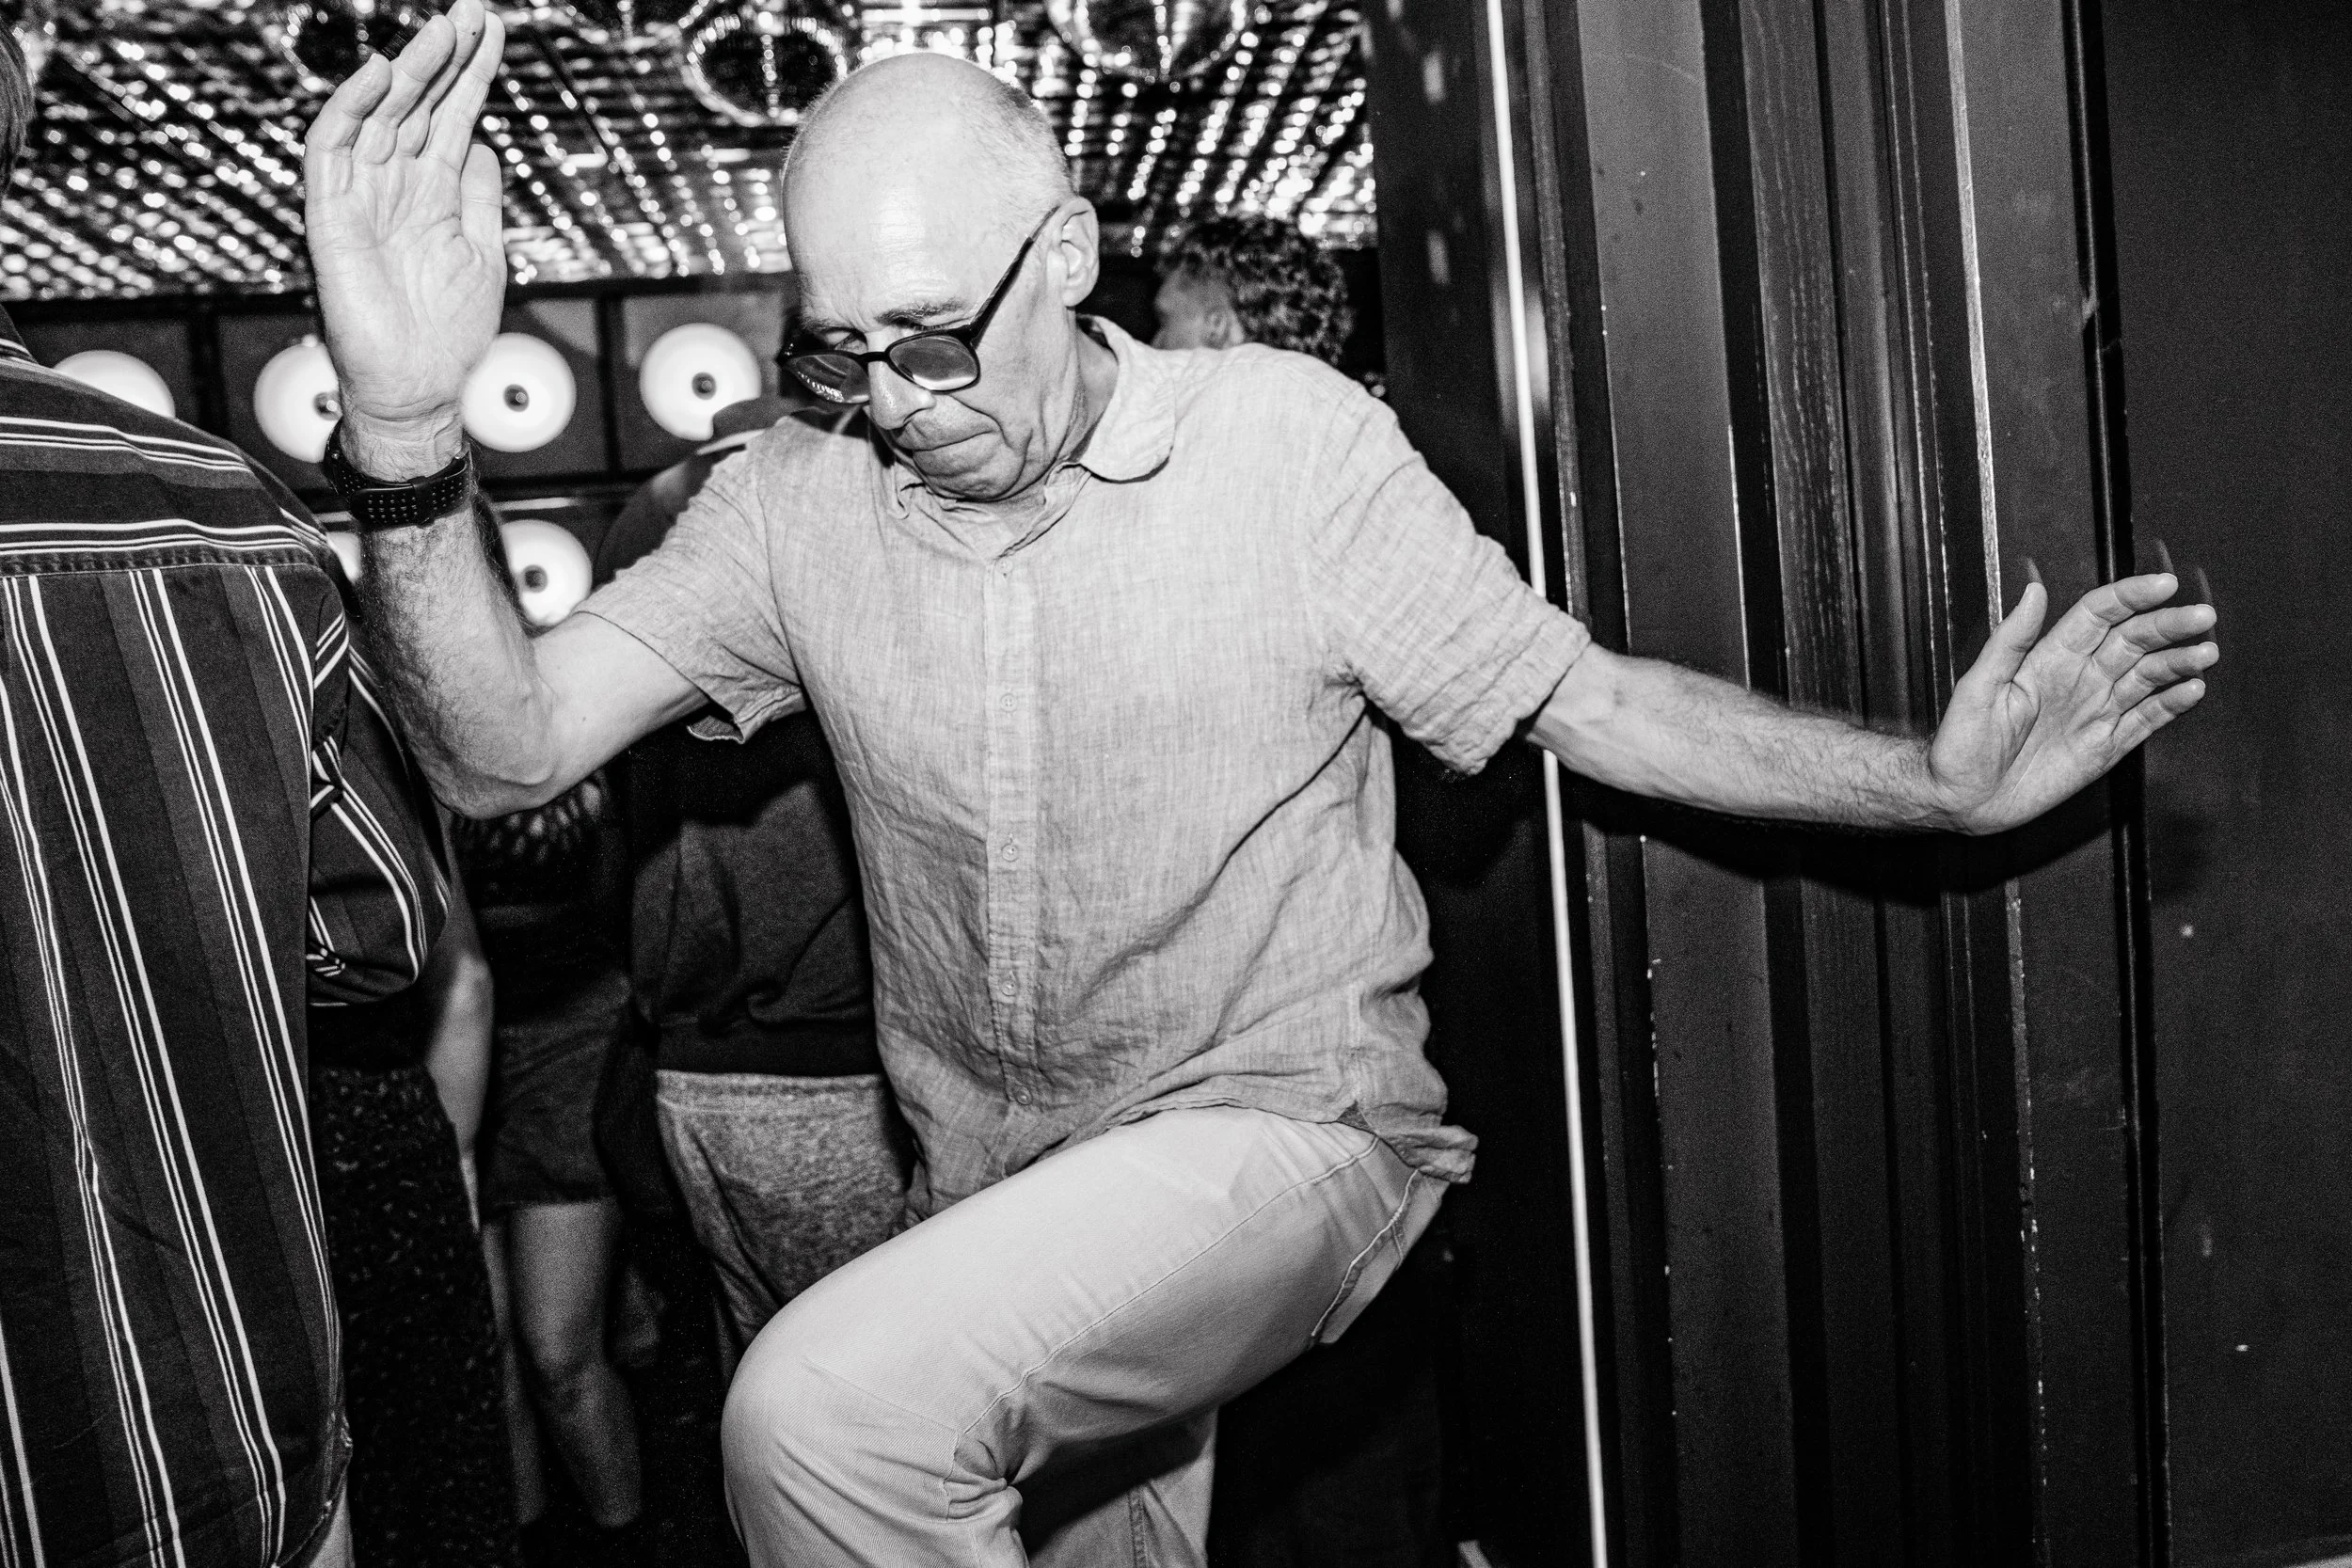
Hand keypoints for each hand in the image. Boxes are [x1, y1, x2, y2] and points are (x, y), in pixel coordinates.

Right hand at [303, 0, 506, 473]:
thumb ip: (478, 197)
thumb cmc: (451, 333)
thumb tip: (480, 141)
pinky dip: (352, 109)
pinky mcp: (331, 216)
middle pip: (416, 104)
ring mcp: (362, 197)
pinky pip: (332, 150)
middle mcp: (394, 186)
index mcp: (432, 193)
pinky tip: (381, 75)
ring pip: (379, 115)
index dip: (471, 76)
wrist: (420, 390)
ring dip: (409, 70)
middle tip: (472, 12)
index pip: (450, 117)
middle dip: (443, 57)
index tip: (494, 34)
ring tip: (444, 30)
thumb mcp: (484, 252)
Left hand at [1928, 570, 2217, 832]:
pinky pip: (2146, 719)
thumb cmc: (1959, 743)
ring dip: (2178, 661)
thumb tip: (2032, 591)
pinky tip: (2193, 689)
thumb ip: (2009, 640)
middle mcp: (2078, 679)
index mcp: (2049, 659)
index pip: (2099, 615)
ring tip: (2206, 652)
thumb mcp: (1978, 686)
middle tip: (2202, 615)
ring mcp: (2095, 711)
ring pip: (2148, 676)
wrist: (1961, 799)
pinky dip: (2172, 704)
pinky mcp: (2105, 746)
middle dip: (2169, 625)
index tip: (2164, 584)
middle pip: (2133, 640)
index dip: (2131, 596)